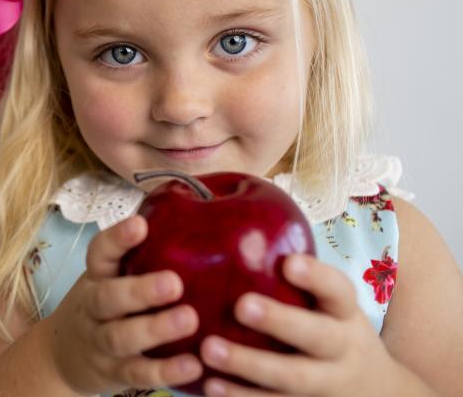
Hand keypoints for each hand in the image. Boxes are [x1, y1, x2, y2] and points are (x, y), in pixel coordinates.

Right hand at [44, 215, 202, 394]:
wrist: (64, 356)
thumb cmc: (106, 306)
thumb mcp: (112, 275)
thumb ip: (145, 253)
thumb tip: (203, 212)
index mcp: (96, 276)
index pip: (99, 252)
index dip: (118, 239)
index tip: (140, 225)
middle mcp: (94, 307)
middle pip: (108, 298)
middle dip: (139, 290)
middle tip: (174, 282)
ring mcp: (101, 342)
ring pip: (121, 337)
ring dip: (154, 330)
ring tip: (189, 320)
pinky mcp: (114, 374)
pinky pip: (137, 373)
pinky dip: (164, 372)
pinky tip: (193, 366)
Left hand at [198, 254, 396, 395]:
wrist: (378, 393)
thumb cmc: (332, 327)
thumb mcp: (330, 302)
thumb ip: (295, 273)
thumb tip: (234, 209)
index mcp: (345, 312)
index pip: (338, 289)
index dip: (316, 276)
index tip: (288, 263)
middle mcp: (341, 347)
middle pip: (317, 335)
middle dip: (280, 321)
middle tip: (242, 305)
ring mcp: (326, 382)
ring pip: (292, 377)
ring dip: (249, 364)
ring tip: (209, 348)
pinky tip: (210, 386)